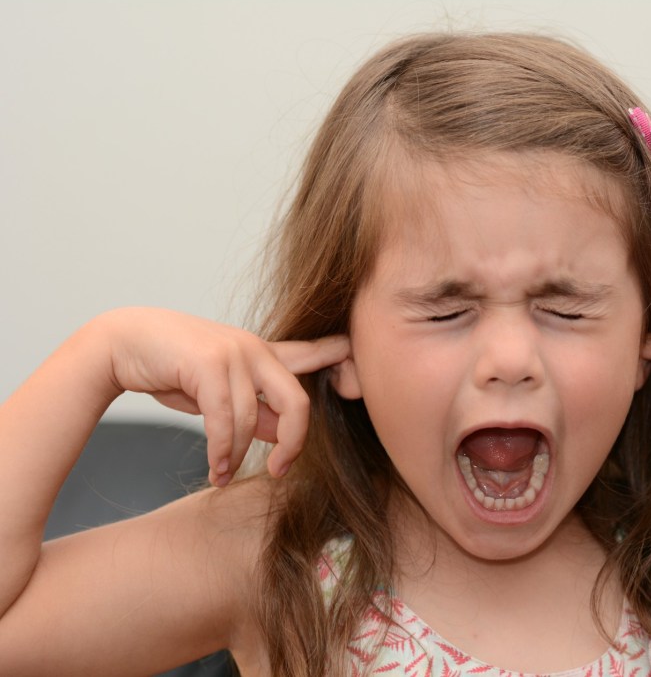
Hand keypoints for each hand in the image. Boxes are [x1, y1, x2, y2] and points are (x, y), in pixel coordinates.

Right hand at [96, 308, 349, 484]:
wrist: (123, 343)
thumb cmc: (174, 368)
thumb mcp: (222, 391)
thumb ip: (257, 409)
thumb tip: (284, 435)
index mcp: (264, 354)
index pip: (314, 355)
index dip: (342, 362)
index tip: (361, 382)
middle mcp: (256, 349)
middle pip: (297, 402)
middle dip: (294, 443)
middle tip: (281, 471)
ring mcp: (234, 353)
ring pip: (253, 420)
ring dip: (236, 456)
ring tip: (222, 473)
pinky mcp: (209, 363)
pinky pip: (225, 420)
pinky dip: (220, 451)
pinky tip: (215, 468)